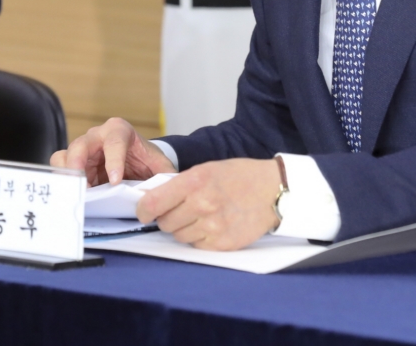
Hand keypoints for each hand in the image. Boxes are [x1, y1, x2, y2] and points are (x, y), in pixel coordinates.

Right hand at [49, 117, 175, 185]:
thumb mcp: (160, 165)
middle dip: (79, 165)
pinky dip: (65, 184)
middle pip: (80, 145)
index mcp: (119, 131)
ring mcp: (82, 150)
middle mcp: (96, 136)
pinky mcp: (74, 164)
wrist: (138, 161)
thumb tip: (165, 193)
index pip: (114, 141)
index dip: (113, 160)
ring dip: (68, 178)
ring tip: (78, 196)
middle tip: (84, 188)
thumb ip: (165, 176)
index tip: (115, 181)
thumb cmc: (146, 160)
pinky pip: (61, 171)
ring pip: (64, 157)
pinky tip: (76, 198)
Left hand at [137, 158, 280, 250]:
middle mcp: (202, 204)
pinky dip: (199, 238)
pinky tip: (211, 226)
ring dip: (183, 229)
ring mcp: (212, 226)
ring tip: (199, 217)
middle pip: (164, 223)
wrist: (271, 191)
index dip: (143, 209)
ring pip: (179, 236)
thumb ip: (179, 184)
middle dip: (166, 218)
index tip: (144, 211)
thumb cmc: (238, 177)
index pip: (153, 203)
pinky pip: (196, 246)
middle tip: (179, 211)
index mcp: (194, 181)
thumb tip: (151, 198)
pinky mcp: (222, 244)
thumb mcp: (206, 169)